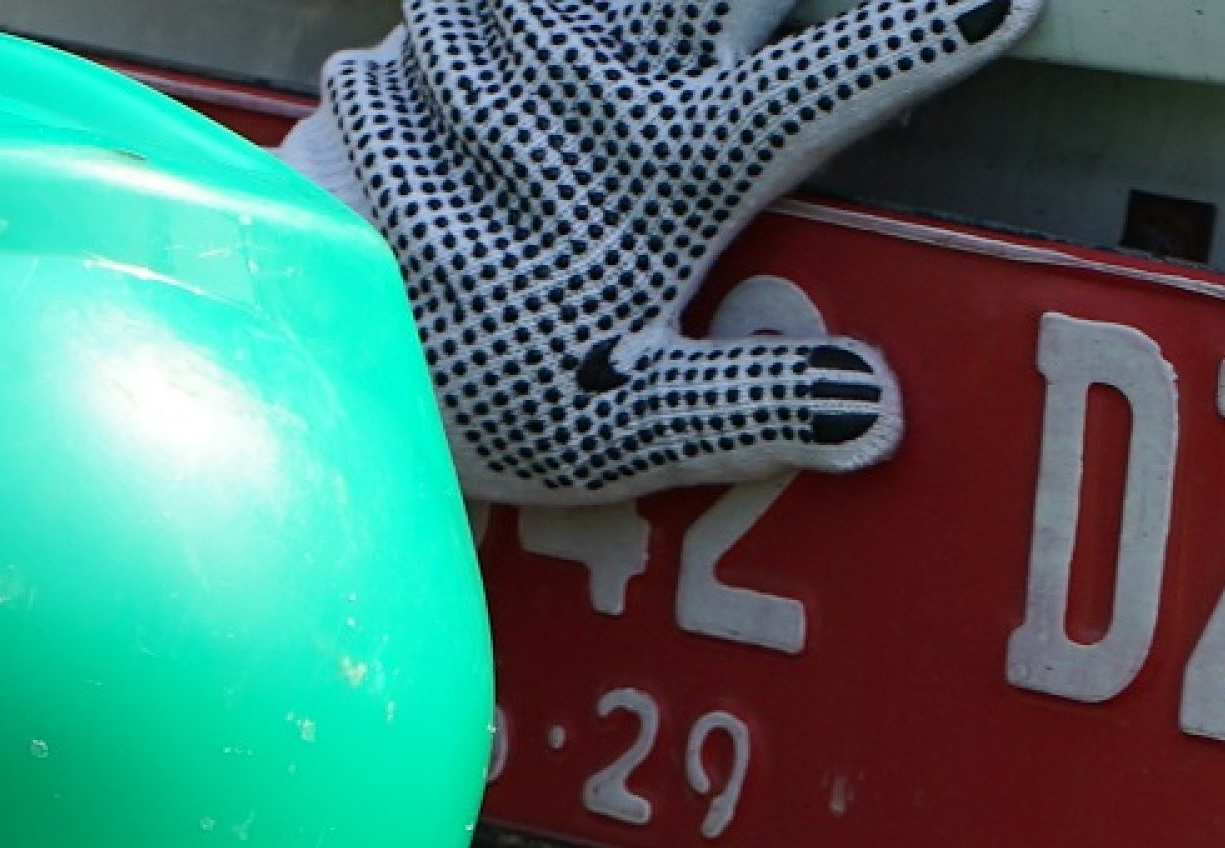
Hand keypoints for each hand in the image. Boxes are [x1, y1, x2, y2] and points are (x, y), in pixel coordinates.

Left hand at [294, 0, 1044, 504]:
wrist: (303, 316)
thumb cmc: (464, 382)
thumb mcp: (615, 429)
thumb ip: (748, 407)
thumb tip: (874, 411)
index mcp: (676, 165)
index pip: (831, 85)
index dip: (921, 34)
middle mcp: (613, 71)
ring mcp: (530, 30)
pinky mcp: (454, 18)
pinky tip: (566, 12)